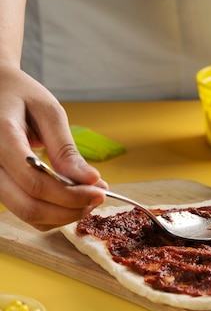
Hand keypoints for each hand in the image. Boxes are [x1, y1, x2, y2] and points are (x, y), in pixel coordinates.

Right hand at [0, 64, 106, 229]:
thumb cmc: (20, 96)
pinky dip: (51, 213)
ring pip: (26, 215)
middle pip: (29, 206)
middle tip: (98, 198)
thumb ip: (65, 148)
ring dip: (63, 215)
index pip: (34, 181)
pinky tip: (71, 198)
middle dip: (69, 210)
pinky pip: (23, 211)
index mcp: (0, 137)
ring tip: (88, 197)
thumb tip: (91, 180)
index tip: (100, 191)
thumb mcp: (47, 112)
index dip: (70, 195)